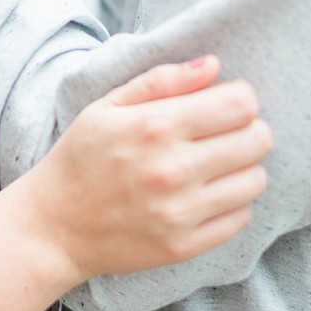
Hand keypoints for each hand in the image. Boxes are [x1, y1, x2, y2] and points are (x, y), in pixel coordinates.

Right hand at [19, 57, 270, 287]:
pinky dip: (232, 204)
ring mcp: (181, 212)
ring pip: (255, 180)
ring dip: (243, 168)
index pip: (240, 104)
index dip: (241, 98)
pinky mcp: (184, 246)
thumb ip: (162, 80)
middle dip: (248, 130)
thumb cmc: (79, 158)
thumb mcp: (107, 106)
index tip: (225, 104)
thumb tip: (214, 64)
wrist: (52, 227)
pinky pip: (241, 219)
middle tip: (224, 135)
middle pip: (258, 140)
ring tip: (216, 166)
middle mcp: (173, 169)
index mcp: (156, 126)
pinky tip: (206, 196)